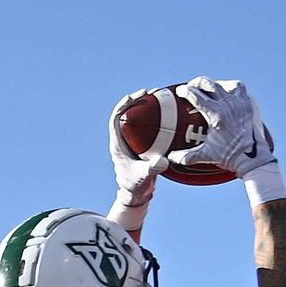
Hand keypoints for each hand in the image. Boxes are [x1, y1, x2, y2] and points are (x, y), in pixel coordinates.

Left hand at [108, 89, 166, 217]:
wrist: (136, 194)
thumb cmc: (135, 185)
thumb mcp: (143, 176)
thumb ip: (151, 169)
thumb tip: (162, 161)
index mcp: (118, 143)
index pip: (116, 118)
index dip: (124, 104)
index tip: (136, 96)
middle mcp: (124, 139)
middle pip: (128, 113)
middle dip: (138, 100)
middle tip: (152, 92)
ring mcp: (134, 141)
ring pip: (138, 118)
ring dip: (148, 106)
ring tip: (160, 96)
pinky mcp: (143, 144)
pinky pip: (149, 126)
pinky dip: (156, 118)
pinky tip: (169, 112)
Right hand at [166, 78, 277, 181]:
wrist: (252, 158)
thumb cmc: (230, 156)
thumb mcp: (206, 155)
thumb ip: (186, 156)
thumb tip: (171, 157)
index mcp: (216, 115)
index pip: (197, 96)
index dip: (186, 91)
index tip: (180, 91)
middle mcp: (228, 105)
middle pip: (209, 84)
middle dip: (198, 83)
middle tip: (191, 86)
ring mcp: (240, 103)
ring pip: (226, 84)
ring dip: (216, 84)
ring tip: (210, 89)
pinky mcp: (249, 105)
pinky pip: (240, 89)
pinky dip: (232, 88)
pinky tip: (227, 93)